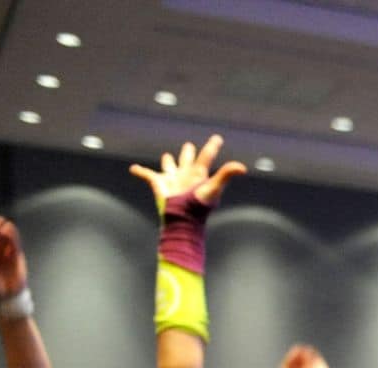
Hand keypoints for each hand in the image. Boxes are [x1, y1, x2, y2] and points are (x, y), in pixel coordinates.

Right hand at [129, 135, 246, 211]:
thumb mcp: (213, 188)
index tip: (217, 138)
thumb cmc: (198, 205)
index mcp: (198, 175)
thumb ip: (226, 175)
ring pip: (169, 167)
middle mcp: (185, 176)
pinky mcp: (158, 184)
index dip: (212, 147)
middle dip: (188, 154)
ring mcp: (172, 180)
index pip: (206, 157)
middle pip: (187, 161)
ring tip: (167, 156)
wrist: (181, 219)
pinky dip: (140, 171)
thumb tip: (243, 168)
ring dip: (168, 162)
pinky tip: (134, 169)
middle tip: (189, 146)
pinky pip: (147, 175)